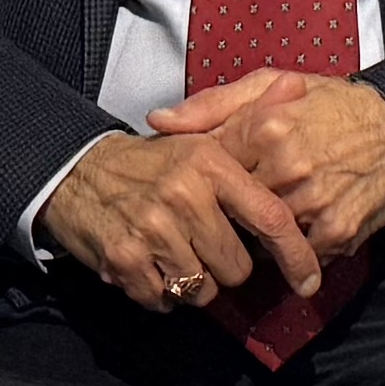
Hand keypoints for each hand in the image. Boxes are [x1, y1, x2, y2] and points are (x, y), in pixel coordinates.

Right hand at [39, 124, 324, 310]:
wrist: (76, 170)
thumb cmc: (150, 161)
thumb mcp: (201, 135)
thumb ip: (252, 115)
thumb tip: (298, 86)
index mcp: (209, 164)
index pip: (269, 217)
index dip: (296, 256)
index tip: (308, 282)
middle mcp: (183, 195)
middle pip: (237, 268)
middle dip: (225, 265)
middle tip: (202, 243)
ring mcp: (152, 229)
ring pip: (202, 289)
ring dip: (192, 281)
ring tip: (174, 252)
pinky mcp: (124, 259)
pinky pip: (164, 299)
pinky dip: (160, 292)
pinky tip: (150, 264)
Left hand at [161, 68, 384, 258]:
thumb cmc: (329, 106)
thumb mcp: (270, 86)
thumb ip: (211, 105)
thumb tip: (157, 121)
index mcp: (264, 126)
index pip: (210, 168)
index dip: (211, 179)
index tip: (214, 182)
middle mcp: (287, 166)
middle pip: (233, 209)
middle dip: (232, 212)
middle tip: (239, 206)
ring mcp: (313, 202)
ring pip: (261, 237)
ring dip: (260, 235)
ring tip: (272, 216)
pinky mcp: (337, 232)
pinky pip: (297, 255)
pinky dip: (295, 249)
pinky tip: (301, 228)